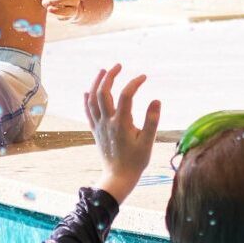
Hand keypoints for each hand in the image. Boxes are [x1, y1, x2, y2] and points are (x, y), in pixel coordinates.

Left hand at [84, 65, 160, 202]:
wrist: (118, 177)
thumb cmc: (136, 161)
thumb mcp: (148, 142)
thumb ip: (152, 121)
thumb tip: (156, 100)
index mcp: (121, 123)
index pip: (126, 96)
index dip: (134, 83)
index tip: (144, 77)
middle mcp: (107, 122)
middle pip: (103, 93)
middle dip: (109, 76)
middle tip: (118, 65)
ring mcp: (99, 126)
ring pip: (91, 100)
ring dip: (96, 83)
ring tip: (103, 71)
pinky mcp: (95, 131)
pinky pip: (87, 111)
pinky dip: (86, 99)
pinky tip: (88, 91)